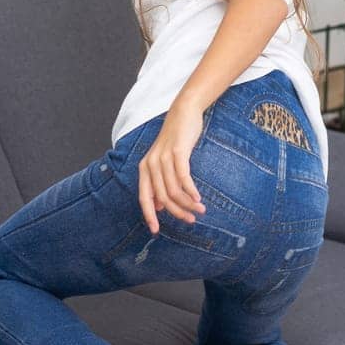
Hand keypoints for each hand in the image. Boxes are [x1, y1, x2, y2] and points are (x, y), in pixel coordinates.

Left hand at [137, 103, 207, 233]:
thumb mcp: (163, 162)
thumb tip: (160, 207)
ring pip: (174, 190)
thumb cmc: (175, 140)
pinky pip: (183, 178)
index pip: (144, 198)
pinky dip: (191, 191)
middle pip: (163, 198)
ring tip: (200, 210)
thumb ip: (159, 182)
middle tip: (191, 220)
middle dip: (178, 212)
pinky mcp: (177, 153)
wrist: (183, 113)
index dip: (149, 215)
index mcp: (144, 168)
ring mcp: (163, 158)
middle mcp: (150, 164)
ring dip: (188, 204)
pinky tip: (199, 198)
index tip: (156, 231)